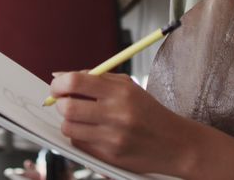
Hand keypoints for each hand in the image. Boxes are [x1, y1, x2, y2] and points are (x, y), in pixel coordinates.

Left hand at [49, 72, 192, 175]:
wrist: (175, 143)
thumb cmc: (147, 111)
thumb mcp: (127, 87)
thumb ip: (94, 78)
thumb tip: (58, 76)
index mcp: (121, 92)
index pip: (75, 82)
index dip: (59, 84)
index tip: (57, 86)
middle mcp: (117, 114)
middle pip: (68, 107)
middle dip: (60, 104)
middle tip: (64, 102)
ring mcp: (113, 138)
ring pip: (69, 128)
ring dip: (68, 122)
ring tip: (79, 118)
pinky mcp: (111, 156)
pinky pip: (79, 144)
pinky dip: (79, 137)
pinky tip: (91, 132)